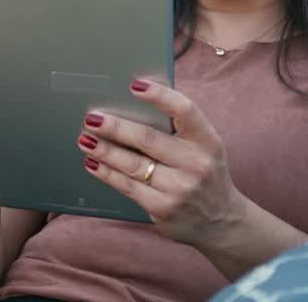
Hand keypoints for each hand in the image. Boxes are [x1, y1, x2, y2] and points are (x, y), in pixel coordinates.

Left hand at [78, 79, 242, 248]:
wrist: (221, 221)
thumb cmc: (204, 173)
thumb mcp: (204, 148)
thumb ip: (178, 128)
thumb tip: (134, 101)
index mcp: (208, 141)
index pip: (185, 110)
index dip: (160, 96)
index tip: (134, 85)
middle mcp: (196, 164)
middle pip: (148, 139)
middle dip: (115, 127)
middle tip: (92, 118)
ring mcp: (179, 189)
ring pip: (132, 164)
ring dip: (104, 150)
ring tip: (85, 139)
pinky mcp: (163, 209)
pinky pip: (127, 186)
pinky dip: (106, 173)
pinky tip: (93, 163)